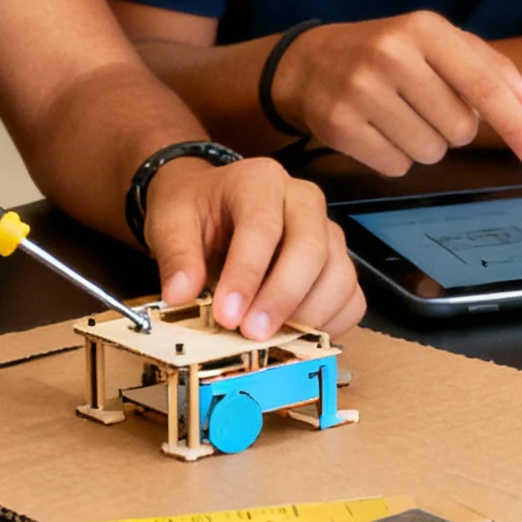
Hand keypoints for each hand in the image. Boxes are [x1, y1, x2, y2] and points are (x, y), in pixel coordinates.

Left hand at [140, 155, 362, 337]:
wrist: (211, 205)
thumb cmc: (196, 211)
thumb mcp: (170, 223)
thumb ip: (177, 256)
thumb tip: (180, 294)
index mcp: (260, 181)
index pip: (262, 225)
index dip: (246, 274)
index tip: (226, 314)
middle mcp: (303, 200)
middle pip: (311, 247)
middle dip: (282, 297)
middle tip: (252, 334)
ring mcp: (327, 231)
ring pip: (339, 274)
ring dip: (309, 316)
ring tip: (272, 341)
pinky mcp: (338, 263)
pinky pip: (351, 297)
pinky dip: (331, 324)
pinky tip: (298, 339)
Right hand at [273, 13, 521, 176]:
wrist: (306, 64)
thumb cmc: (385, 53)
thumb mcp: (435, 43)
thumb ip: (488, 68)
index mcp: (423, 29)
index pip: (484, 86)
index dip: (519, 127)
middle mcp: (391, 55)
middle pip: (461, 129)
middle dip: (454, 129)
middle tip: (425, 107)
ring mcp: (360, 91)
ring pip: (430, 152)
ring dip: (425, 145)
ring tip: (398, 117)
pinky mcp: (339, 126)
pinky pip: (397, 167)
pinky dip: (395, 158)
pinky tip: (376, 132)